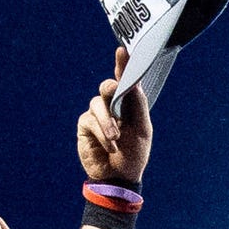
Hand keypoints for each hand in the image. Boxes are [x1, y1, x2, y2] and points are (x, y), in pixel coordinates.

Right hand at [78, 48, 153, 182]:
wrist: (120, 177)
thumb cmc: (134, 154)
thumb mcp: (142, 129)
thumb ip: (138, 105)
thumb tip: (132, 83)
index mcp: (129, 103)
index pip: (125, 79)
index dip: (123, 64)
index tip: (122, 50)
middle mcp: (112, 105)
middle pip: (107, 86)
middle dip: (111, 87)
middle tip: (113, 89)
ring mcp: (97, 114)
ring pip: (98, 104)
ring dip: (108, 122)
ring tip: (115, 138)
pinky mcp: (85, 125)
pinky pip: (91, 121)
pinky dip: (101, 133)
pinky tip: (109, 145)